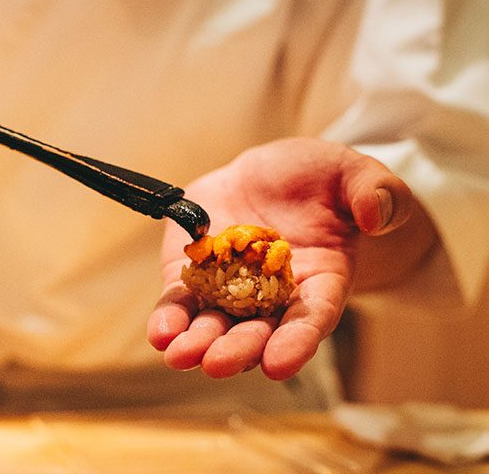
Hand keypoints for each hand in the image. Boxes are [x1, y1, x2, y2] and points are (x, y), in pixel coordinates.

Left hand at [148, 138, 414, 379]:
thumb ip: (374, 192)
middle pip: (257, 330)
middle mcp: (273, 295)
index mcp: (320, 281)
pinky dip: (170, 316)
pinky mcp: (195, 270)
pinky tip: (160, 333)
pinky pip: (181, 298)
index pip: (310, 318)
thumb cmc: (322, 180)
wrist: (273, 174)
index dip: (295, 342)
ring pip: (214, 322)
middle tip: (217, 364)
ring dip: (197, 343)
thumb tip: (378, 215)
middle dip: (237, 349)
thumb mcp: (355, 174)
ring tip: (179, 356)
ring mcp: (230, 285)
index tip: (279, 364)